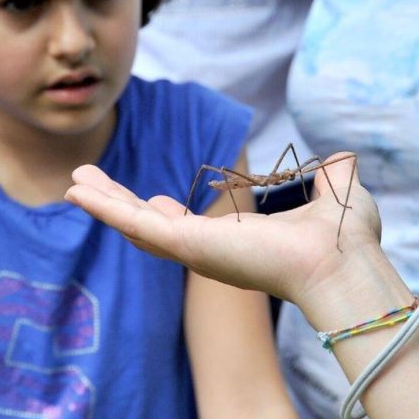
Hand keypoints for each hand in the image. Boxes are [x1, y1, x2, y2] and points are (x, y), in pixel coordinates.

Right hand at [65, 153, 380, 307]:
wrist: (344, 261)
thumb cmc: (344, 238)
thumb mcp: (333, 193)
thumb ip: (332, 175)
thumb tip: (342, 157)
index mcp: (234, 240)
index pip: (188, 228)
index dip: (166, 213)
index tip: (155, 200)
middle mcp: (208, 250)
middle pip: (150, 227)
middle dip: (119, 204)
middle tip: (90, 184)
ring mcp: (193, 250)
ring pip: (134, 226)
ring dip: (103, 203)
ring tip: (73, 184)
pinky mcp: (185, 247)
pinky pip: (134, 225)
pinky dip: (104, 208)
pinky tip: (77, 192)